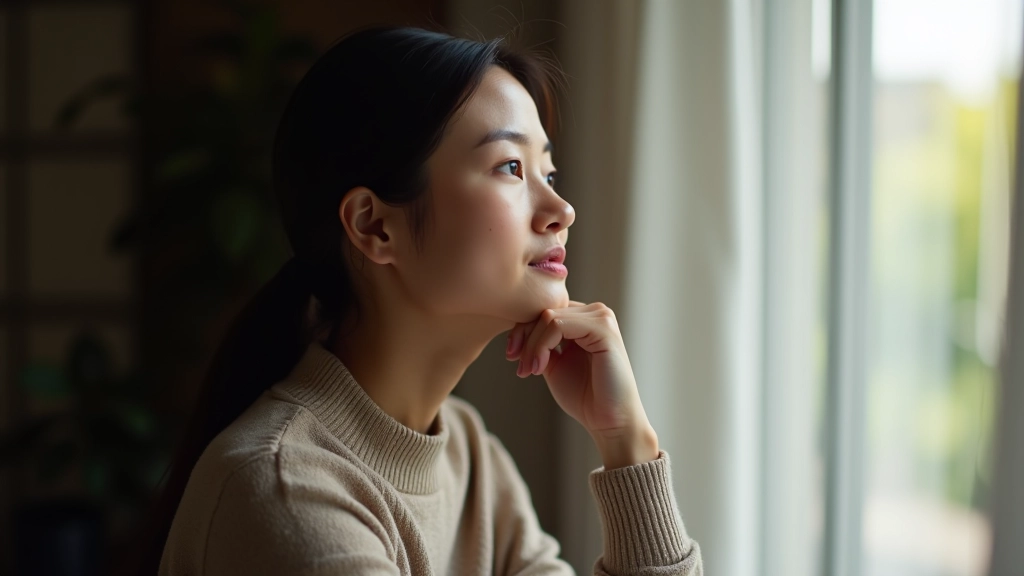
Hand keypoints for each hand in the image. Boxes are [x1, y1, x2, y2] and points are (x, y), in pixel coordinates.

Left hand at [505, 301, 658, 465]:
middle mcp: (594, 312)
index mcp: (584, 318)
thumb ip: (540, 343)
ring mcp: (601, 317)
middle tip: (517, 365)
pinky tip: (539, 367)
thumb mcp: (553, 364)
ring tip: (528, 370)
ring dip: (531, 345)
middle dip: (523, 338)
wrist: (609, 421)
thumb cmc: (585, 396)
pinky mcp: (603, 328)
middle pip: (544, 310)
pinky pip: (558, 325)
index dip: (522, 330)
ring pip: (548, 317)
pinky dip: (541, 346)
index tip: (511, 356)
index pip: (545, 309)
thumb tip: (515, 330)